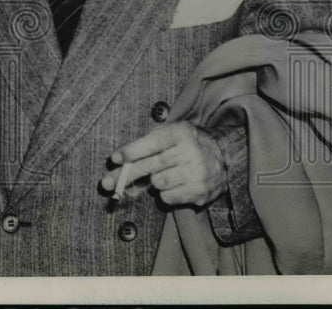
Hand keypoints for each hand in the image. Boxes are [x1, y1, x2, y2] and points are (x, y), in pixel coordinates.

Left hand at [101, 122, 227, 206]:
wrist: (225, 158)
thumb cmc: (188, 143)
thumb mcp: (172, 132)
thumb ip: (149, 141)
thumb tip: (121, 158)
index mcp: (180, 133)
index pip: (151, 143)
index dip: (131, 151)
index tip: (115, 158)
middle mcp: (189, 152)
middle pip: (150, 166)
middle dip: (126, 174)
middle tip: (106, 183)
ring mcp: (196, 173)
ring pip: (157, 183)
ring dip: (154, 181)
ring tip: (165, 173)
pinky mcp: (199, 192)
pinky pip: (168, 197)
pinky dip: (165, 193)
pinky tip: (175, 184)